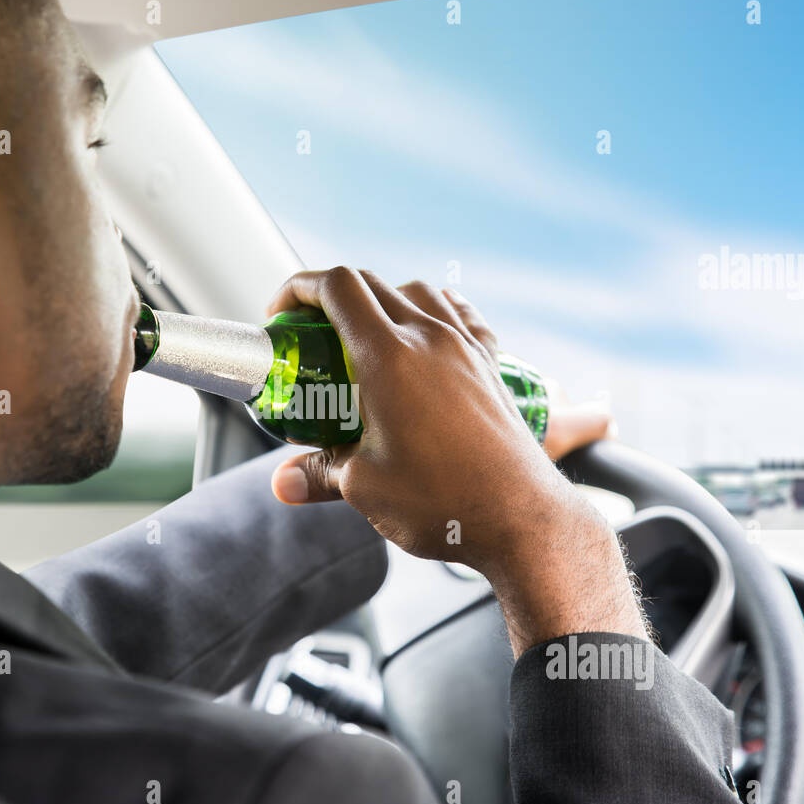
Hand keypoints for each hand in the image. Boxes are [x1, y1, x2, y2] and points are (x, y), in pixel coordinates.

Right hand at [264, 268, 643, 654]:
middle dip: (331, 300)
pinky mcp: (490, 364)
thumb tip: (284, 482)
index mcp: (388, 357)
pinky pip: (459, 315)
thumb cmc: (443, 502)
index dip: (299, 289)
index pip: (337, 287)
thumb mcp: (364, 486)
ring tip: (366, 338)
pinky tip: (427, 335)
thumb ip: (318, 473)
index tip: (282, 315)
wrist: (520, 519)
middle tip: (313, 338)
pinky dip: (434, 312)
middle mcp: (429, 338)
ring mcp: (465, 347)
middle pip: (371, 284)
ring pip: (417, 292)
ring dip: (384, 300)